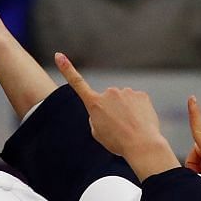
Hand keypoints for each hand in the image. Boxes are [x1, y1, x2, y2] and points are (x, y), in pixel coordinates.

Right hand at [53, 53, 177, 178]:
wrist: (141, 144)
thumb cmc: (118, 142)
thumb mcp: (98, 133)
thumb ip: (96, 117)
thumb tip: (104, 109)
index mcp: (94, 103)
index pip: (76, 83)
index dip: (66, 69)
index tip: (58, 55)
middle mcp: (109, 93)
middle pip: (108, 100)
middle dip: (111, 110)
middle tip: (117, 128)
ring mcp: (126, 92)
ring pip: (123, 101)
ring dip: (125, 111)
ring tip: (129, 127)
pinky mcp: (141, 94)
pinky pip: (136, 102)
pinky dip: (138, 111)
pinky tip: (139, 122)